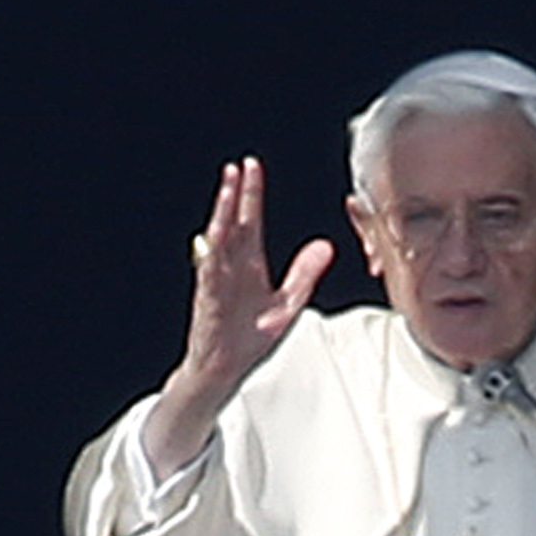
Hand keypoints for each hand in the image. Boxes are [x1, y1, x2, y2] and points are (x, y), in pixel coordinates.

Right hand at [145, 155, 333, 475]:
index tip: (253, 167)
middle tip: (240, 166)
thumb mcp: (288, 302)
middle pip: (232, 222)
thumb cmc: (250, 337)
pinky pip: (210, 270)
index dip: (252, 194)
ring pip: (218, 240)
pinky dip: (213, 251)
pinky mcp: (209, 299)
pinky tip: (217, 232)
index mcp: (247, 264)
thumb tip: (325, 244)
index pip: (249, 221)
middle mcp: (230, 267)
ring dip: (222, 213)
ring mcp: (217, 281)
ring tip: (227, 188)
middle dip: (235, 194)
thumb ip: (305, 273)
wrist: (225, 369)